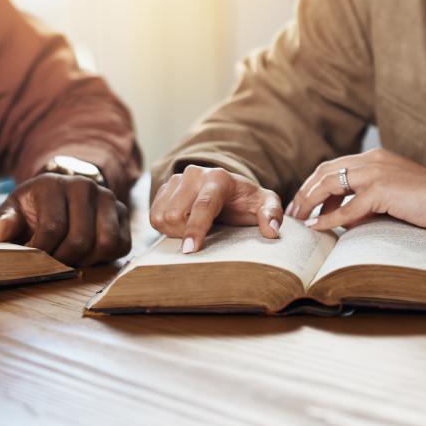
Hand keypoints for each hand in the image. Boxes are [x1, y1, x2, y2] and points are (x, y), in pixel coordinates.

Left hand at [0, 173, 131, 265]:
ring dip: (87, 260)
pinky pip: (122, 245)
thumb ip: (5, 221)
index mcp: (55, 184)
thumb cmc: (37, 207)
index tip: (34, 260)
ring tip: (71, 260)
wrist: (64, 194)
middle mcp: (86, 187)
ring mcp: (109, 199)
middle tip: (53, 264)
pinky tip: (88, 255)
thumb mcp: (15, 209)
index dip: (43, 252)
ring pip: (106, 243)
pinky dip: (106, 257)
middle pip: (80, 239)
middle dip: (64, 260)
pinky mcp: (124, 213)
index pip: (53, 228)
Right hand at [149, 165, 282, 252]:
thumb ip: (272, 214)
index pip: (204, 205)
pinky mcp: (164, 187)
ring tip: (194, 230)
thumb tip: (272, 231)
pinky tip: (182, 226)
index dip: (195, 229)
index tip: (190, 250)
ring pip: (161, 215)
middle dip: (186, 233)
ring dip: (175, 231)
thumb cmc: (248, 201)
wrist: (231, 190)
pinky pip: (153, 215)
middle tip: (202, 238)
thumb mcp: (266, 204)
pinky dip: (165, 227)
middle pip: (176, 214)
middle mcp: (195, 174)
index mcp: (219, 178)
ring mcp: (177, 179)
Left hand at [287, 148, 425, 230]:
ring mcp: (377, 173)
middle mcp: (373, 160)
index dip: (313, 184)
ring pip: (330, 184)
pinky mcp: (383, 190)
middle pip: (325, 171)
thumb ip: (369, 202)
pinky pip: (348, 206)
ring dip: (310, 202)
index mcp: (375, 158)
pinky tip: (318, 227)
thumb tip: (344, 219)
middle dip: (304, 192)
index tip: (301, 203)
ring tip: (299, 219)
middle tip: (292, 212)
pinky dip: (329, 217)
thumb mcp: (394, 197)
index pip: (332, 166)